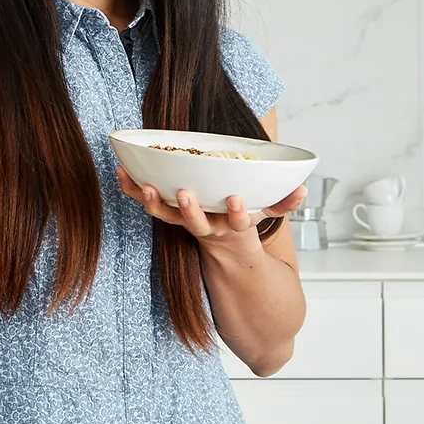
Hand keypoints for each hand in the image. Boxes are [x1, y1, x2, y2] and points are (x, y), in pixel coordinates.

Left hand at [118, 168, 308, 255]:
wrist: (223, 252)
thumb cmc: (242, 223)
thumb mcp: (266, 214)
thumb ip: (283, 203)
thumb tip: (302, 189)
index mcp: (232, 227)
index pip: (237, 222)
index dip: (236, 213)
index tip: (236, 200)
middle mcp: (207, 227)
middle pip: (195, 223)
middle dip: (190, 210)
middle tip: (184, 194)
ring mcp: (185, 222)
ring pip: (167, 216)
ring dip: (154, 201)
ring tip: (144, 185)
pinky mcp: (168, 213)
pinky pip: (148, 203)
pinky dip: (134, 190)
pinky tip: (122, 172)